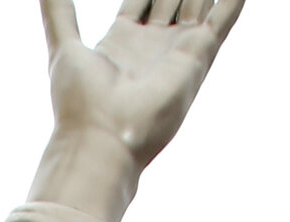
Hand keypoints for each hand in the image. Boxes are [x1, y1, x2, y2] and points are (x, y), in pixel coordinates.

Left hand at [42, 0, 246, 177]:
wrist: (104, 139)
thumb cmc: (79, 102)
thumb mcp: (63, 45)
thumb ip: (56, 11)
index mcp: (124, 40)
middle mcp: (154, 44)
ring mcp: (178, 50)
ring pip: (197, 0)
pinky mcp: (198, 56)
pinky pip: (224, 18)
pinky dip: (233, 0)